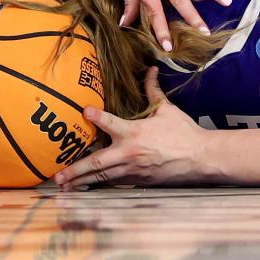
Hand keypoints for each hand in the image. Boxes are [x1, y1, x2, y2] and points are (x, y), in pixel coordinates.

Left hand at [53, 67, 206, 189]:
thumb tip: (150, 69)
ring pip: (102, 178)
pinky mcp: (139, 182)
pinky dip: (100, 186)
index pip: (110, 123)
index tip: (83, 111)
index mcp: (134, 133)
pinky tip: (86, 189)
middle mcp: (129, 154)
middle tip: (57, 176)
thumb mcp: (167, 110)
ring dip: (82, 182)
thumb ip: (153, 91)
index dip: (96, 116)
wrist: (202, 159)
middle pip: (96, 163)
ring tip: (64, 187)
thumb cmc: (184, 133)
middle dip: (75, 170)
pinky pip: (115, 184)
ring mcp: (133, 171)